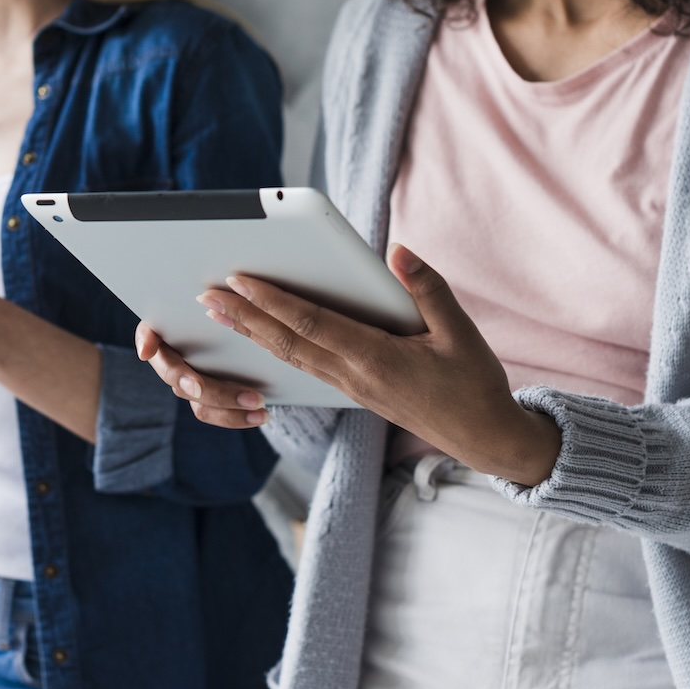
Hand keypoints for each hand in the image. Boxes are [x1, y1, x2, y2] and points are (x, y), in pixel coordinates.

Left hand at [153, 243, 561, 485]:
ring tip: (219, 312)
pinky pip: (304, 370)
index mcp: (377, 360)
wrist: (482, 437)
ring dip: (253, 334)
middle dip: (245, 318)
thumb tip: (398, 250)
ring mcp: (350, 389)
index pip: (313, 325)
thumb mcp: (461, 332)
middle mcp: (354, 377)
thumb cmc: (474, 382)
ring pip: (290, 359)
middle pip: (288, 344)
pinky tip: (259, 337)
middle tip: (206, 295)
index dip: (274, 302)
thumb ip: (428, 289)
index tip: (241, 280)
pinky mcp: (352, 393)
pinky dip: (275, 350)